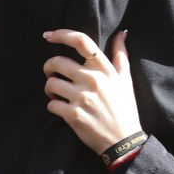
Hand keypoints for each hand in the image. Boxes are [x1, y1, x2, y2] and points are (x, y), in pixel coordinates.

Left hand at [42, 28, 140, 155]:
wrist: (123, 141)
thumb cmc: (124, 108)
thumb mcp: (126, 79)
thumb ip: (121, 54)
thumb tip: (122, 32)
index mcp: (104, 69)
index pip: (81, 41)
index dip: (61, 34)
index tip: (48, 36)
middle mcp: (93, 80)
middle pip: (57, 62)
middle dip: (49, 67)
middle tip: (51, 73)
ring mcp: (82, 98)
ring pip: (51, 83)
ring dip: (49, 88)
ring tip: (56, 93)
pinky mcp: (74, 115)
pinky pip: (51, 104)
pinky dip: (53, 105)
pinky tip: (61, 108)